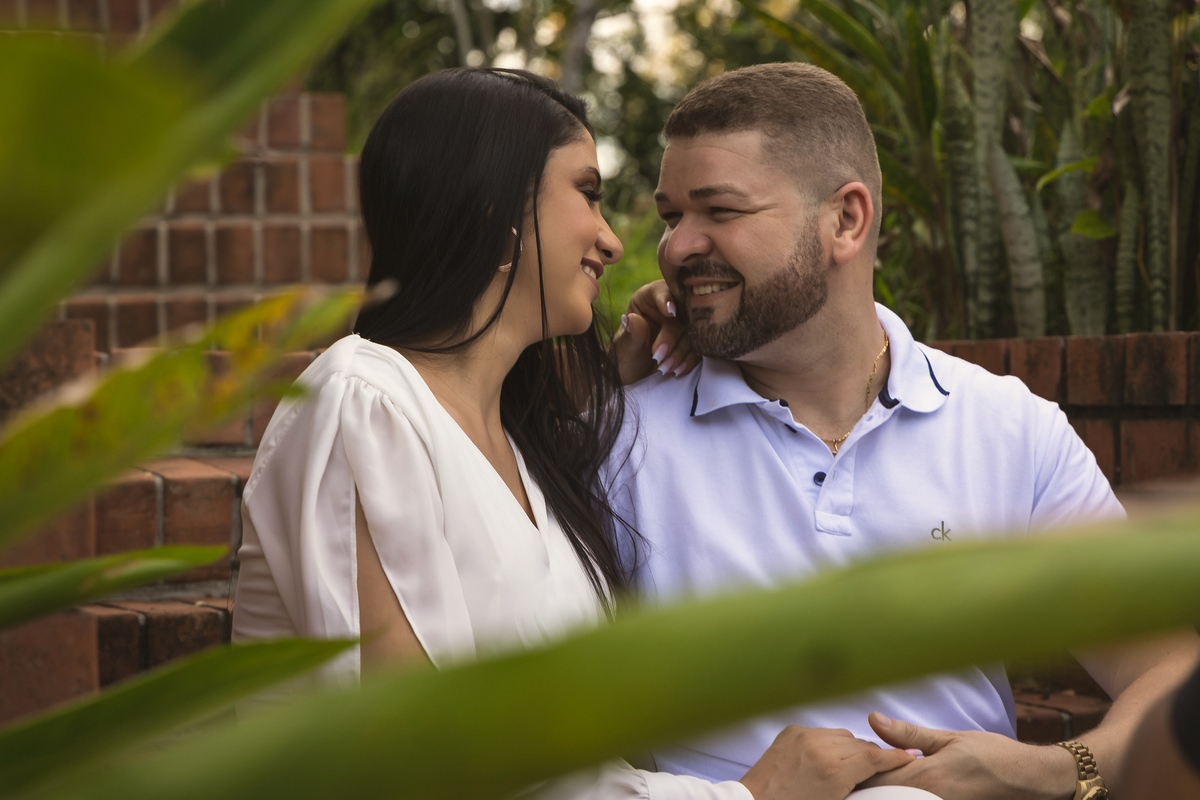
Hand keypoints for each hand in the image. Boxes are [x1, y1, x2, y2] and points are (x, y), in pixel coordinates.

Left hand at [611, 280, 698, 384]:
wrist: (635, 374)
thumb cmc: (626, 355)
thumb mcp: (625, 346)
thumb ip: (632, 333)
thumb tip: (631, 319)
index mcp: (648, 298)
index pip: (660, 291)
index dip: (666, 299)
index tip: (670, 313)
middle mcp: (669, 306)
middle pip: (680, 313)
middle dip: (671, 338)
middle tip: (658, 356)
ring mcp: (684, 323)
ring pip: (692, 332)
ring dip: (680, 352)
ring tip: (664, 368)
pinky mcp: (693, 340)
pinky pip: (698, 347)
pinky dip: (689, 360)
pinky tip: (677, 370)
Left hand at [739, 725, 914, 799]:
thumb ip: (857, 787)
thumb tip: (873, 776)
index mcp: (834, 773)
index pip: (875, 757)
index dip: (895, 758)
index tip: (909, 757)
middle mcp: (820, 748)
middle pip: (861, 744)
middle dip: (872, 756)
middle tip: (882, 766)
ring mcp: (803, 736)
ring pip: (843, 735)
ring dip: (850, 748)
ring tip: (852, 764)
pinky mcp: (790, 731)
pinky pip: (821, 732)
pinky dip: (829, 742)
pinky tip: (828, 756)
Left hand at [857, 713, 1077, 799]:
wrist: (1029, 780)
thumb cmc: (992, 754)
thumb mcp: (949, 737)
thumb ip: (908, 734)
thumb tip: (873, 719)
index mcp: (925, 776)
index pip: (877, 777)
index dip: (856, 770)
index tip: (841, 763)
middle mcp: (929, 797)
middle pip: (883, 795)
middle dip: (865, 785)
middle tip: (848, 777)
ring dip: (881, 793)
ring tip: (866, 784)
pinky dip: (901, 796)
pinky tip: (893, 790)